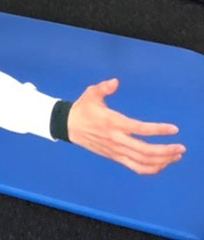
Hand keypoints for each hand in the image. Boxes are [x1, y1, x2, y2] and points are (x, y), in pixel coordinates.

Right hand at [67, 79, 183, 174]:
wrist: (68, 126)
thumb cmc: (83, 108)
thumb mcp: (91, 93)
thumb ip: (104, 87)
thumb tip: (115, 82)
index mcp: (112, 122)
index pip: (140, 129)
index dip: (158, 130)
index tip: (173, 129)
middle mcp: (116, 138)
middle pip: (145, 150)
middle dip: (166, 151)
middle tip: (181, 148)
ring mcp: (116, 150)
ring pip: (143, 162)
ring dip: (162, 161)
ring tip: (175, 156)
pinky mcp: (115, 157)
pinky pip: (136, 168)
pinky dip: (151, 169)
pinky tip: (161, 164)